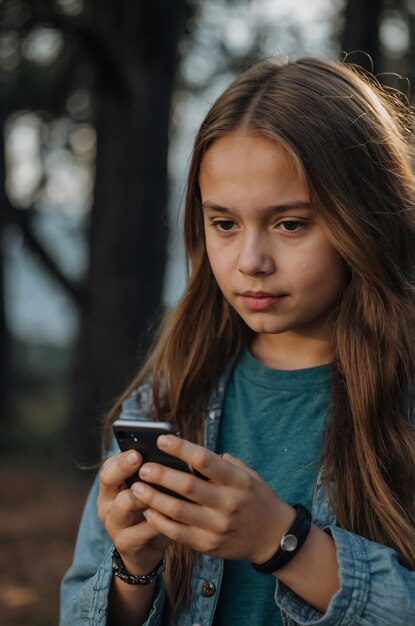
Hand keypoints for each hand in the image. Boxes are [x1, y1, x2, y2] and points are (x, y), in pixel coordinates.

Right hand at [97, 450, 169, 574]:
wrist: (145, 553)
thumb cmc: (150, 512)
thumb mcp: (148, 492)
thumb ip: (153, 474)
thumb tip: (173, 452)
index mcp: (111, 486)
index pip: (109, 464)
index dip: (122, 457)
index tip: (137, 451)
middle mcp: (107, 503)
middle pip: (108, 479)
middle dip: (124, 467)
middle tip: (140, 461)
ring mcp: (113, 523)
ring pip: (124, 503)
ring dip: (144, 494)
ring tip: (160, 488)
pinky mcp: (125, 543)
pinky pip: (144, 528)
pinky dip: (160, 519)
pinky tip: (174, 514)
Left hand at [131, 435, 294, 563]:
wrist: (274, 538)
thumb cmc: (256, 498)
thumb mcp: (248, 475)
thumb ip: (223, 463)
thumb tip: (191, 451)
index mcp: (238, 480)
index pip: (204, 460)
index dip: (181, 448)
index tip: (161, 439)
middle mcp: (228, 503)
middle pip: (187, 486)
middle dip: (161, 475)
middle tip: (143, 467)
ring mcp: (218, 526)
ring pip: (177, 511)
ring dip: (153, 498)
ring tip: (136, 488)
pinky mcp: (209, 545)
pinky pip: (177, 533)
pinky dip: (159, 522)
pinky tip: (147, 511)